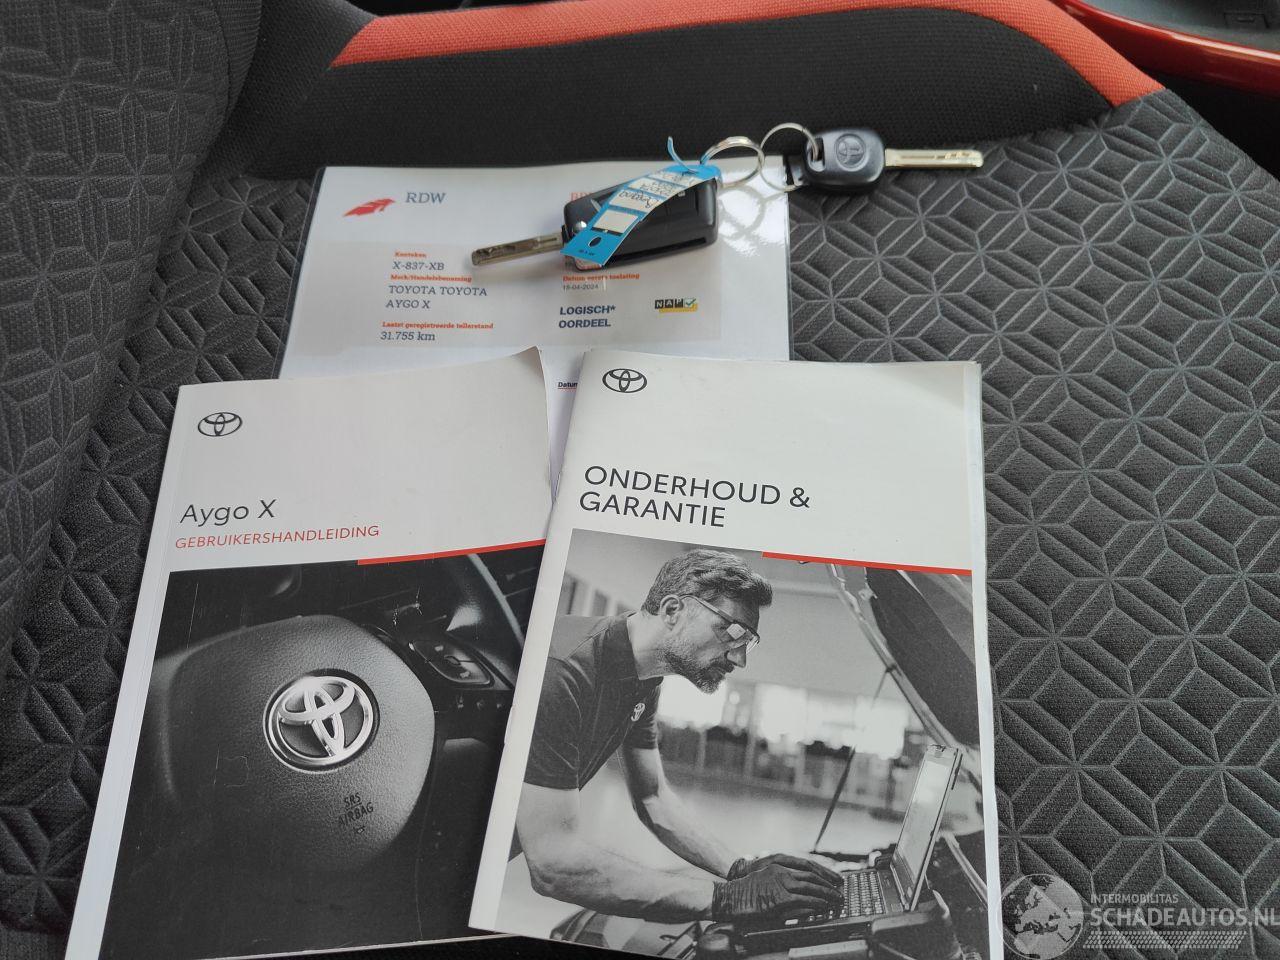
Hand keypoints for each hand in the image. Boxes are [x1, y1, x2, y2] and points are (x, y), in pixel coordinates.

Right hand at [711, 862, 843, 920]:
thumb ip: (783, 883)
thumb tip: (799, 889)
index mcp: (778, 865)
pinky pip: (803, 900)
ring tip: (837, 899)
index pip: (807, 866)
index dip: (823, 872)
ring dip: (826, 894)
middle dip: (828, 884)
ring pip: (810, 887)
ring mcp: (780, 884)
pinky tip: (824, 906)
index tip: (834, 879)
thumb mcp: (766, 881)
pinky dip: (816, 902)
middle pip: (812, 875)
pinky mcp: (779, 899)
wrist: (729, 896)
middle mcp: (781, 871)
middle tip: (840, 890)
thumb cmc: (745, 892)